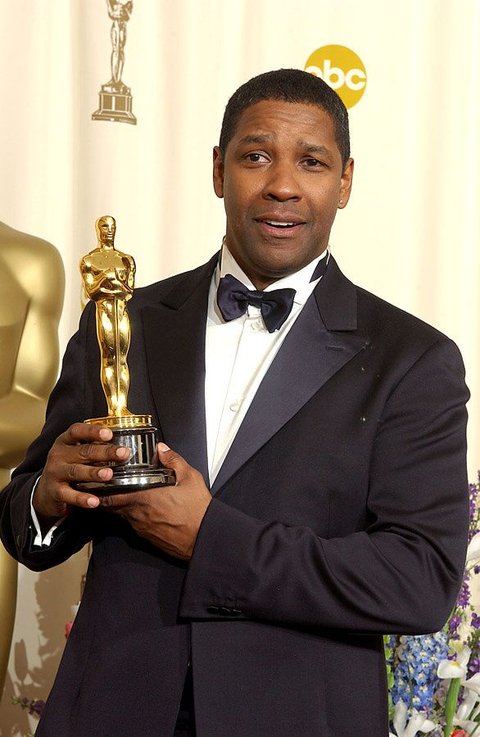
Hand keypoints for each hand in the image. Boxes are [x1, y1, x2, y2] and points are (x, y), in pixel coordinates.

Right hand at [33, 423, 129, 525]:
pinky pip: (70, 495)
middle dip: (105, 452)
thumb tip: (123, 446)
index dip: (92, 431)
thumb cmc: (69, 467)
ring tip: (109, 474)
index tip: (109, 434)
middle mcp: (58, 455)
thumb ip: (94, 447)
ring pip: (76, 471)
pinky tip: (95, 501)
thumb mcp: (76, 453)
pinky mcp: (55, 492)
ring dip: (93, 473)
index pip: (77, 431)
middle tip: (123, 454)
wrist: (46, 492)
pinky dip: (82, 498)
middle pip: (83, 451)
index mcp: (64, 442)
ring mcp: (55, 473)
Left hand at [99, 443, 211, 559]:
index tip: (99, 479)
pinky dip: (131, 515)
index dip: (102, 488)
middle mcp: (138, 515)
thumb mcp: (190, 478)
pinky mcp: (147, 538)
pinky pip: (132, 524)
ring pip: (122, 515)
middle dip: (105, 497)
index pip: (111, 495)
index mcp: (144, 498)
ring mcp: (141, 528)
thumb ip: (173, 461)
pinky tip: (139, 509)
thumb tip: (162, 449)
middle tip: (104, 486)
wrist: (204, 538)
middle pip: (111, 506)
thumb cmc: (198, 510)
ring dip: (119, 505)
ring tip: (121, 494)